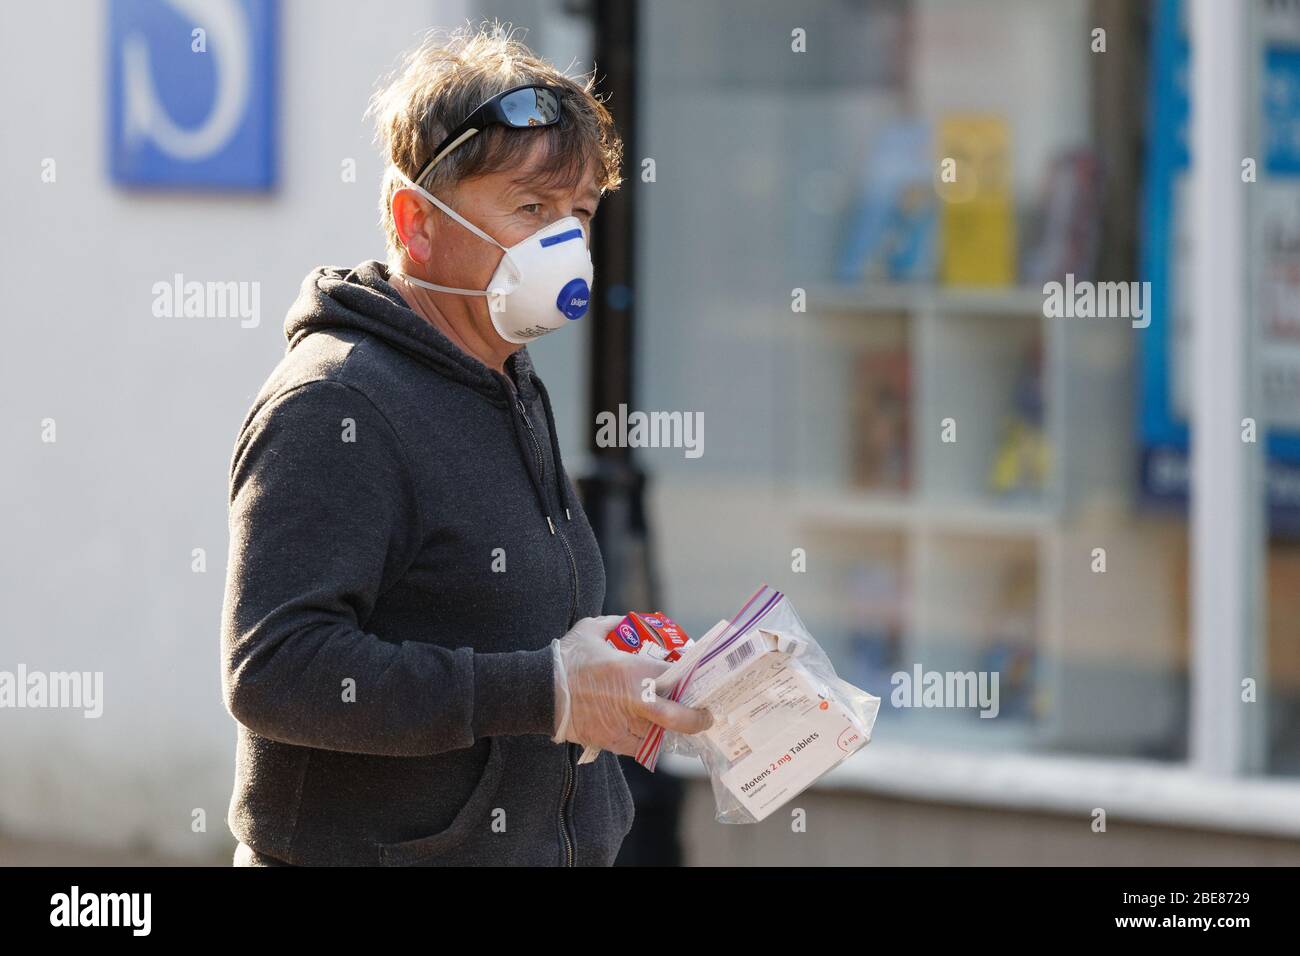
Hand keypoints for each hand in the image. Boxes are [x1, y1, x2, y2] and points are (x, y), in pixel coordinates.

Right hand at [551, 615, 712, 755]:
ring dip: (671, 728)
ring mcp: (625, 725)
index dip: (691, 677)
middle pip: (679, 717)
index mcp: (632, 671)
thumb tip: (628, 622)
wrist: (540, 694)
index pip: (675, 676)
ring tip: (679, 721)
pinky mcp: (614, 742)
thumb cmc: (566, 660)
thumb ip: (614, 623)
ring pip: (662, 734)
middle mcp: (635, 701)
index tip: (699, 677)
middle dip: (697, 719)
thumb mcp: (590, 630)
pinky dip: (650, 740)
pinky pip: (642, 746)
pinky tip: (652, 731)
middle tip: (706, 715)